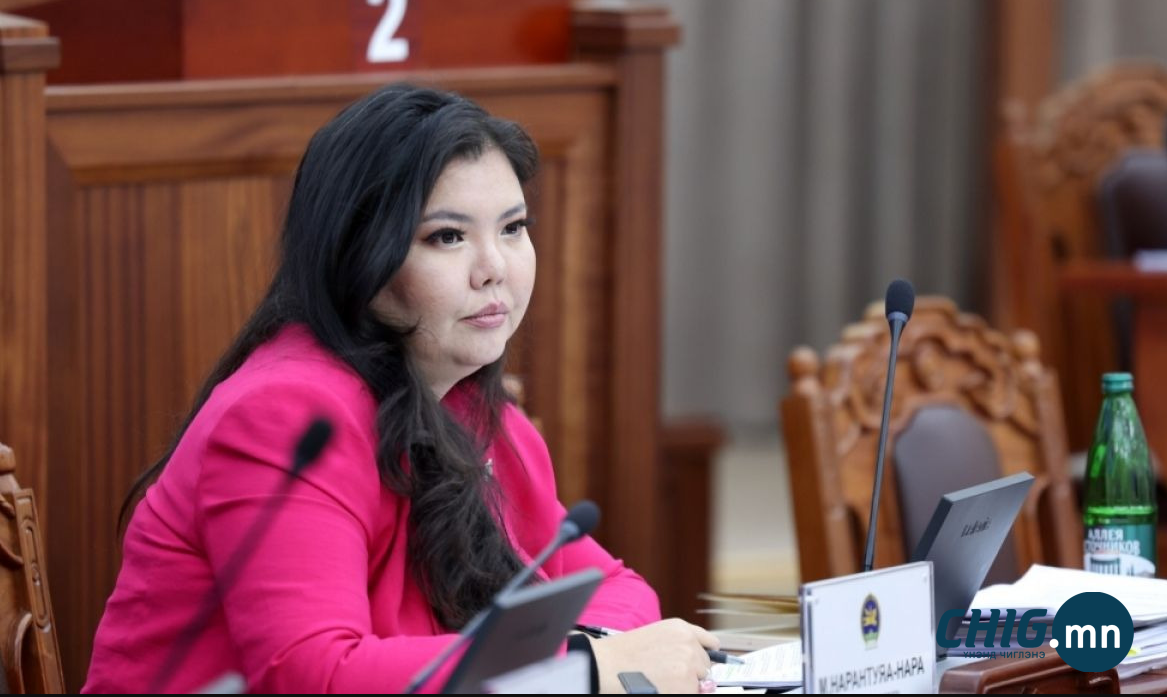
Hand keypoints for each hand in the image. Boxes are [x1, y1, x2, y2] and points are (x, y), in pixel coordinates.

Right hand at [588, 618, 718, 693]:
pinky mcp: (686, 687)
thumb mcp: (655, 635)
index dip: (704, 656)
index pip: (710, 643)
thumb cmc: (623, 654)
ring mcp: (689, 666)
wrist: (606, 666)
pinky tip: (661, 689)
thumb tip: (698, 666)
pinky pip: (692, 694)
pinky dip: (679, 693)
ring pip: (700, 684)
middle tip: (668, 676)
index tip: (702, 664)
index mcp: (681, 629)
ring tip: (661, 682)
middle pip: (705, 667)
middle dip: (692, 673)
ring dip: (686, 686)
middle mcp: (689, 644)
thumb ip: (679, 645)